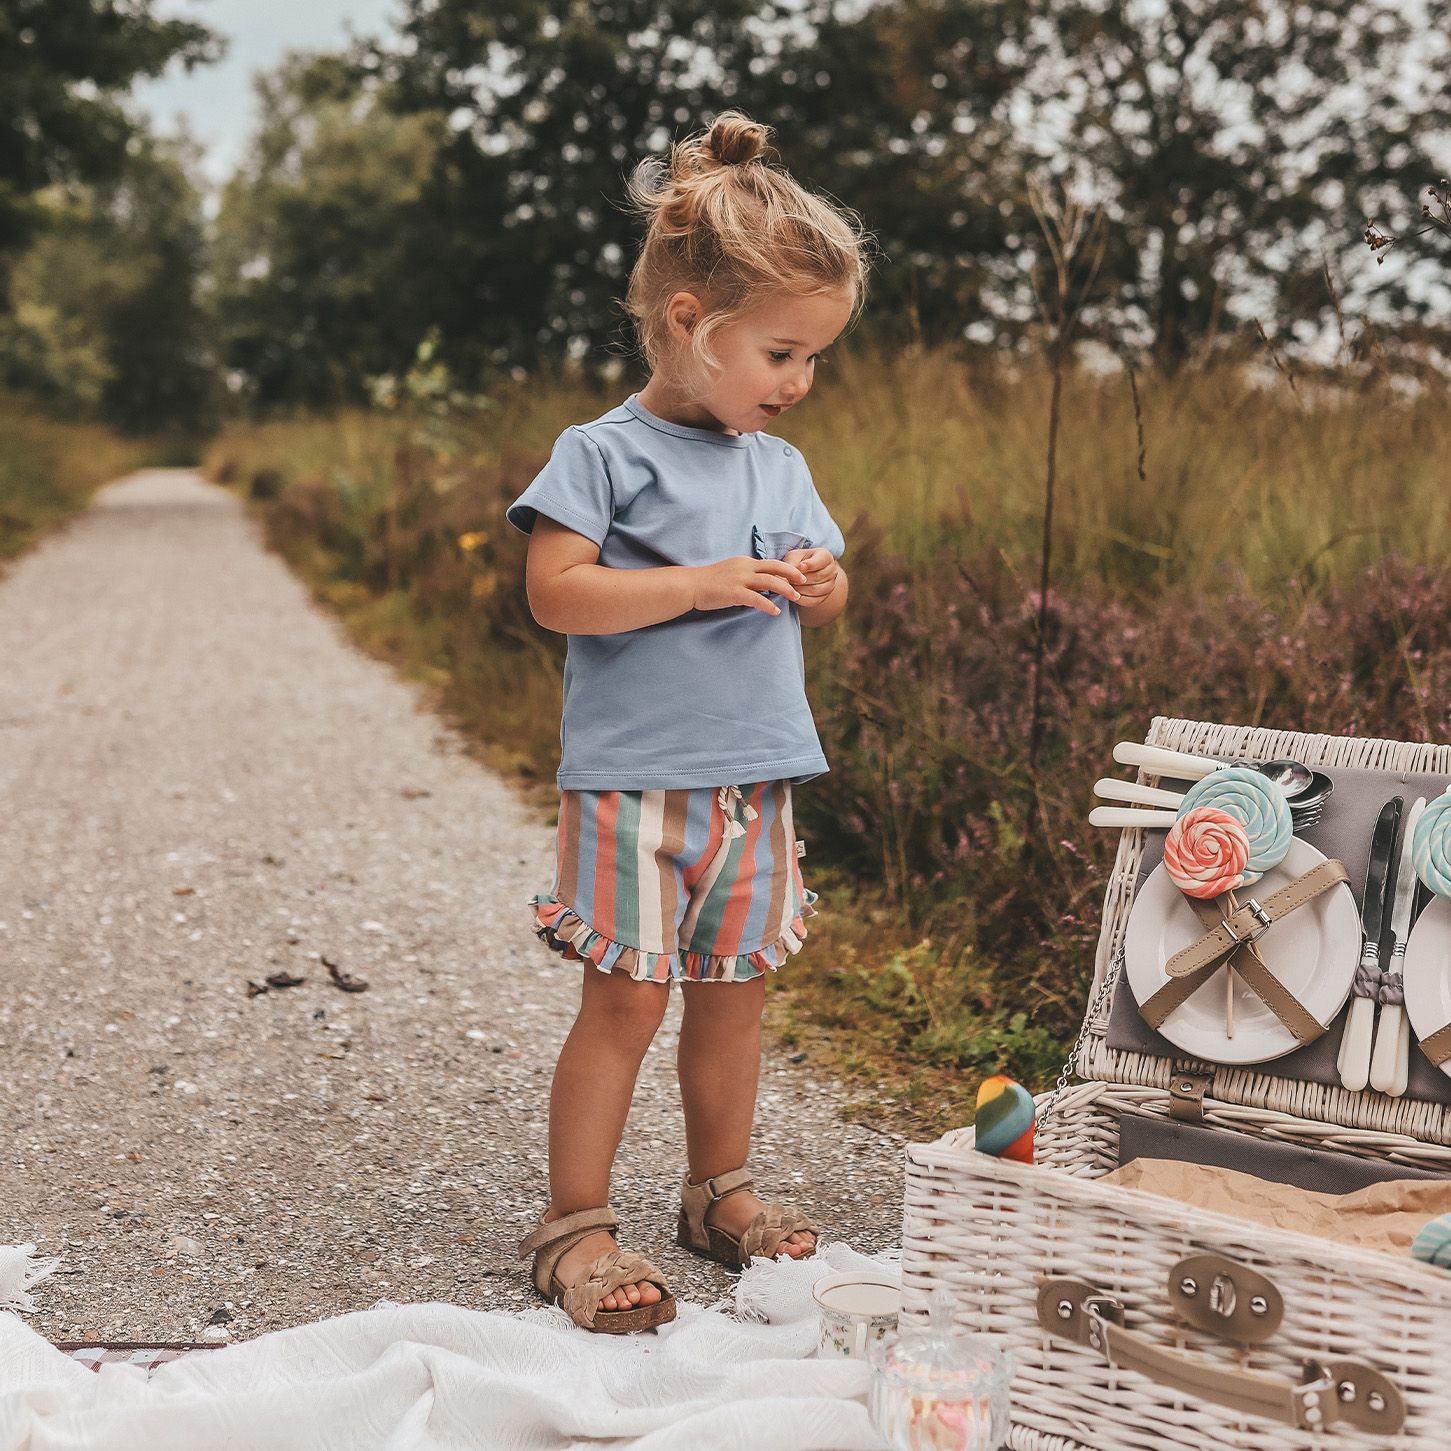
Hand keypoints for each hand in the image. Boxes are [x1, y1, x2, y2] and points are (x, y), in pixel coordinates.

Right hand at [691, 556, 805, 616]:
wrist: (690, 585)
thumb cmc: (707, 582)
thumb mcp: (729, 572)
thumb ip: (744, 576)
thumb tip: (757, 584)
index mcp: (744, 562)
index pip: (770, 563)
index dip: (785, 569)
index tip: (797, 575)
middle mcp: (744, 567)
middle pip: (775, 568)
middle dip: (792, 574)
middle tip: (803, 581)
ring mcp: (740, 579)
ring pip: (770, 581)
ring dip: (785, 589)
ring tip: (796, 597)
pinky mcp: (734, 592)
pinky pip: (757, 599)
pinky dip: (769, 605)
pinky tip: (776, 611)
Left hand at [784, 547, 838, 606]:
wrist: (802, 574)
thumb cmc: (797, 561)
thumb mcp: (793, 557)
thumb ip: (792, 563)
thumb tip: (788, 575)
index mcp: (826, 556)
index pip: (820, 561)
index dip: (809, 565)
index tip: (799, 567)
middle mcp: (832, 571)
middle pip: (817, 577)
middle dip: (801, 579)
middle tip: (788, 579)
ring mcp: (830, 585)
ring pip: (815, 590)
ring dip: (800, 589)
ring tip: (789, 586)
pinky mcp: (824, 598)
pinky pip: (813, 601)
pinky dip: (802, 599)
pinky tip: (793, 595)